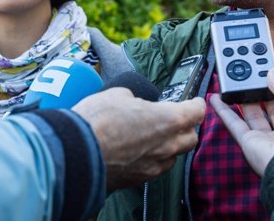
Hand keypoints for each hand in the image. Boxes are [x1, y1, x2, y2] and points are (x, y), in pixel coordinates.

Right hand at [72, 87, 204, 190]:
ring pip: (173, 156)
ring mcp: (154, 165)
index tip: (194, 102)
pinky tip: (136, 151)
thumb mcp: (118, 95)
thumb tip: (133, 104)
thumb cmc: (98, 120)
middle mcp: (167, 145)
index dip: (196, 104)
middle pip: (190, 138)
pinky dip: (151, 159)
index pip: (196, 112)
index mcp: (168, 120)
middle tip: (173, 119)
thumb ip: (134, 100)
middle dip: (185, 128)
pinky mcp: (139, 180)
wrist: (77, 153)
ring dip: (168, 146)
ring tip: (151, 137)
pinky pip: (154, 168)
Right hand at [210, 62, 273, 176]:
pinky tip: (216, 97)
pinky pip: (234, 123)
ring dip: (241, 93)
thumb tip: (272, 73)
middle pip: (268, 100)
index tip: (271, 61)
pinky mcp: (248, 141)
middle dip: (260, 83)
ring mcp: (266, 134)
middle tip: (250, 65)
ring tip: (232, 75)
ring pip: (251, 109)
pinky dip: (223, 111)